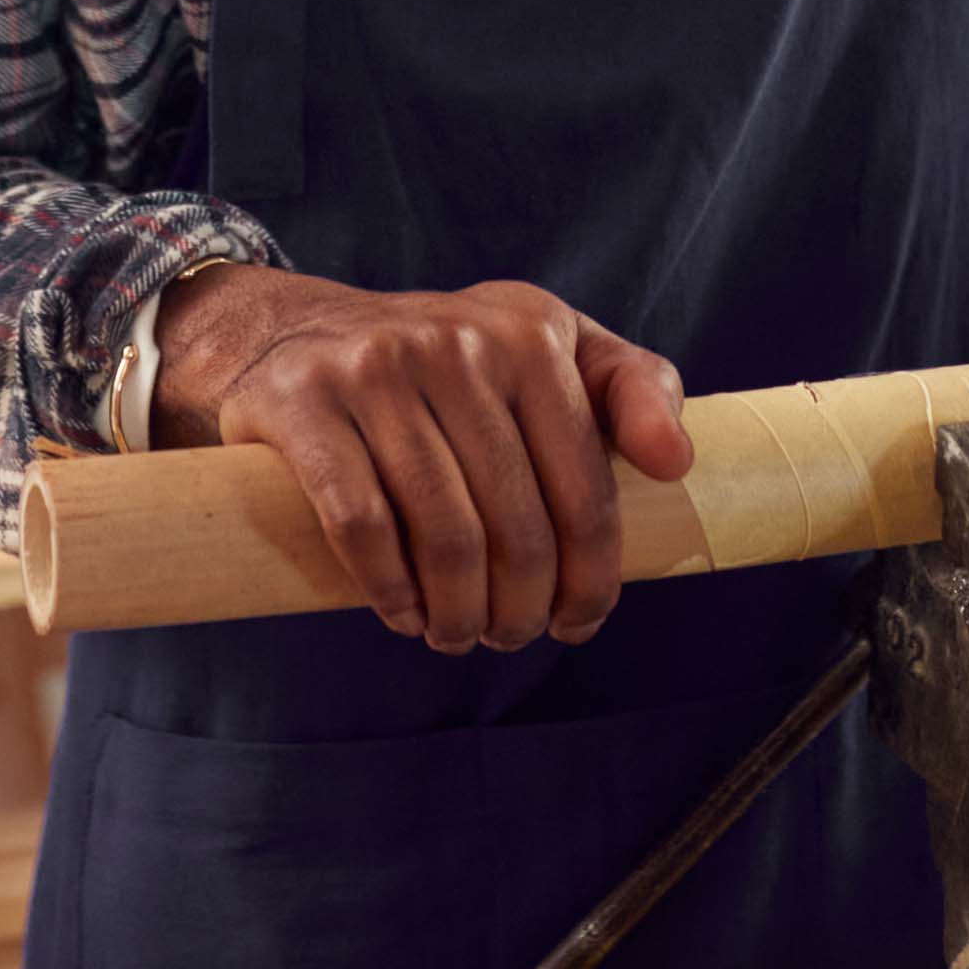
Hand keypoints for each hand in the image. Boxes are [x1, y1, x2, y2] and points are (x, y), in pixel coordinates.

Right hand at [152, 268, 692, 653]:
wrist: (292, 332)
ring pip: (444, 534)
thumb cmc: (443, 364)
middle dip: (522, 607)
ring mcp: (375, 369)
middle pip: (516, 523)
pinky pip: (361, 525)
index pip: (587, 484)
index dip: (592, 576)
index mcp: (530, 331)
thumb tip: (676, 463)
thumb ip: (629, 389)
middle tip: (509, 636)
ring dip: (458, 613)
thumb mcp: (545, 349)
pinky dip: (389, 590)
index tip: (579, 622)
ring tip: (458, 634)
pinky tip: (402, 612)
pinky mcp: (304, 405)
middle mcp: (457, 340)